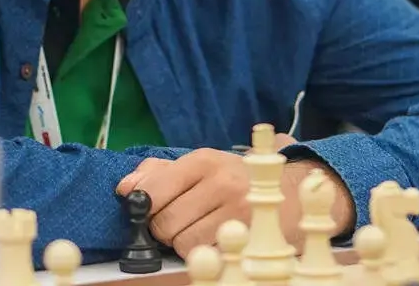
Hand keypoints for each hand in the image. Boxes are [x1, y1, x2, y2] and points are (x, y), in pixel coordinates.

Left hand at [114, 136, 354, 257]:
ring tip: (202, 230)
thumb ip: (158, 173)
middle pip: (164, 223)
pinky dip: (206, 254)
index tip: (150, 210)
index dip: (144, 207)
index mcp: (204, 161)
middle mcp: (222, 183)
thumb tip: (125, 187)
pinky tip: (216, 241)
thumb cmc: (237, 180)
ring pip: (183, 244)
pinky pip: (207, 257)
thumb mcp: (201, 166)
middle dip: (165, 229)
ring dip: (186, 244)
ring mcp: (238, 213)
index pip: (152, 190)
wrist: (294, 193)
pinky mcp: (250, 238)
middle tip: (182, 222)